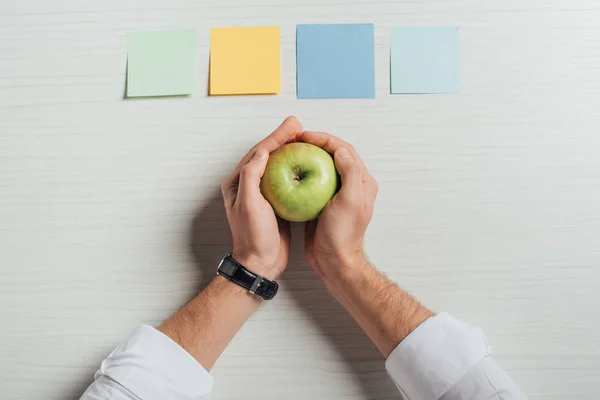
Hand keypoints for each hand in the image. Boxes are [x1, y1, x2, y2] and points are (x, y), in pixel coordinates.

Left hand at [221, 117, 302, 279]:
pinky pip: (286, 180)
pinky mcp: (275, 203)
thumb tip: (263, 152)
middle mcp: (248, 185)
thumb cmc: (252, 236)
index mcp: (237, 182)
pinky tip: (307, 164)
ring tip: (305, 139)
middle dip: (283, 138)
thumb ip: (252, 176)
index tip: (293, 125)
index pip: (259, 152)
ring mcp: (262, 194)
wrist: (261, 263)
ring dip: (290, 150)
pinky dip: (296, 168)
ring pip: (278, 166)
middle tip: (299, 125)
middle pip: (268, 155)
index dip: (276, 137)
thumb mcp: (249, 204)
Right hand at [299, 131, 377, 276]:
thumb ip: (350, 173)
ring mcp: (336, 193)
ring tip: (291, 150)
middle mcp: (351, 184)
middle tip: (295, 139)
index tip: (305, 136)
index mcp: (362, 181)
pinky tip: (289, 170)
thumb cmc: (343, 234)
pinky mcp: (323, 201)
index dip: (325, 138)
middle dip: (315, 143)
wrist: (333, 259)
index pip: (344, 150)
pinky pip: (312, 180)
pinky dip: (302, 172)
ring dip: (308, 155)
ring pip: (322, 165)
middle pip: (333, 154)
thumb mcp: (350, 201)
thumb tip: (340, 150)